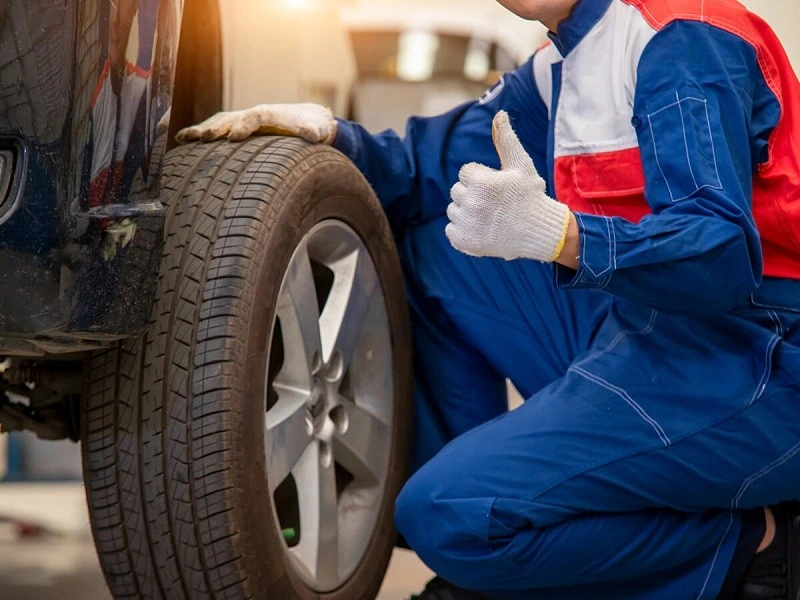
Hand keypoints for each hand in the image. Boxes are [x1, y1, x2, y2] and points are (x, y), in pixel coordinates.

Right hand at [175, 103, 336, 143]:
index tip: (235, 138)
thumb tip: (312, 134)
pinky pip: (211, 129)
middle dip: (216, 128)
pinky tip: (178, 140)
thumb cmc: (312, 127)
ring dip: (199, 130)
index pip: (254, 117)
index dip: (244, 126)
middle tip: (203, 139)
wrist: (306, 119)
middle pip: (229, 119)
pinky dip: (195, 132)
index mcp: (268, 114)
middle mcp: (250, 114)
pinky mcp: (233, 128)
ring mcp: (239, 120)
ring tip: (181, 138)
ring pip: (216, 123)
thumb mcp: (316, 130)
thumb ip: (313, 131)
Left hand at [446, 111, 571, 261]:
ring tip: (489, 216)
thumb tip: (499, 114)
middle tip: (494, 203)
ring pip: (453, 210)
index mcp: (482, 182)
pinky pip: (451, 230)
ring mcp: (467, 224)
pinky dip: (463, 230)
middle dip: (472, 194)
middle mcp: (472, 203)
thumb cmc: (530, 195)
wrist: (540, 232)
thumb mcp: (521, 164)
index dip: (481, 178)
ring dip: (466, 211)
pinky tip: (481, 229)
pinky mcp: (464, 241)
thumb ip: (506, 139)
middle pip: (457, 191)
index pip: (465, 173)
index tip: (496, 187)